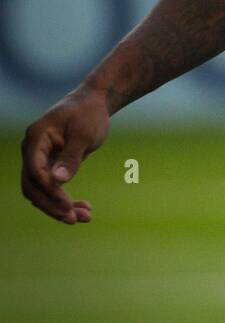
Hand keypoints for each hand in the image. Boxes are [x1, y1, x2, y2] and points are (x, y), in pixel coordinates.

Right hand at [20, 88, 109, 223]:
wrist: (94, 102)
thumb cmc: (89, 113)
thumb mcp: (84, 134)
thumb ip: (71, 157)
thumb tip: (57, 181)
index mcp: (36, 137)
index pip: (35, 171)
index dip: (50, 191)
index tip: (68, 205)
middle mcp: (32, 149)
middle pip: (33, 186)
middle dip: (52, 205)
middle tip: (75, 220)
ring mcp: (39, 158)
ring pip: (42, 191)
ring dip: (59, 206)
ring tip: (85, 217)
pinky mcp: (50, 165)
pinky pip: (52, 188)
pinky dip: (65, 199)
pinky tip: (85, 208)